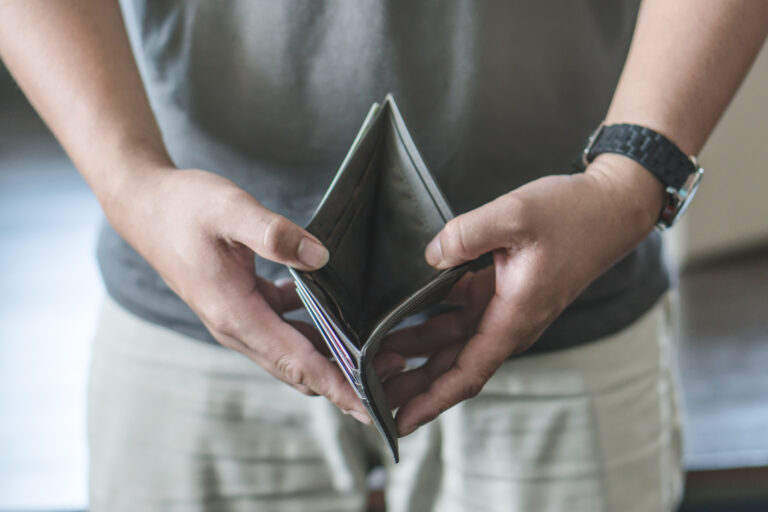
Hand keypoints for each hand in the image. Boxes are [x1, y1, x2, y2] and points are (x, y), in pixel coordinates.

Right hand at [106, 168, 400, 422]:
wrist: (145, 207)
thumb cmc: (184, 206)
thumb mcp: (230, 209)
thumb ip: (273, 234)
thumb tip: (320, 257)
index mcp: (235, 313)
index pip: (295, 362)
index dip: (336, 385)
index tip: (370, 406)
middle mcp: (237, 327)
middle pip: (299, 368)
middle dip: (346, 378)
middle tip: (395, 370)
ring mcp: (239, 320)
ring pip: (294, 352)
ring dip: (334, 357)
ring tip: (380, 350)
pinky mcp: (243, 307)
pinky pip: (286, 330)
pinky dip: (315, 332)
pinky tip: (343, 317)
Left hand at [384, 154, 664, 435]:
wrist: (610, 208)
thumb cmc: (573, 215)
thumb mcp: (516, 214)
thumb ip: (466, 234)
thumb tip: (430, 256)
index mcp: (513, 316)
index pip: (467, 372)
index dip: (431, 400)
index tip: (401, 422)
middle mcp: (508, 322)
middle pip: (453, 367)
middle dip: (413, 386)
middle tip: (371, 394)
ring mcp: (504, 308)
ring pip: (453, 343)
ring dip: (417, 355)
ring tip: (375, 361)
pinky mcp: (501, 291)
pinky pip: (460, 317)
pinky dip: (432, 324)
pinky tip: (401, 320)